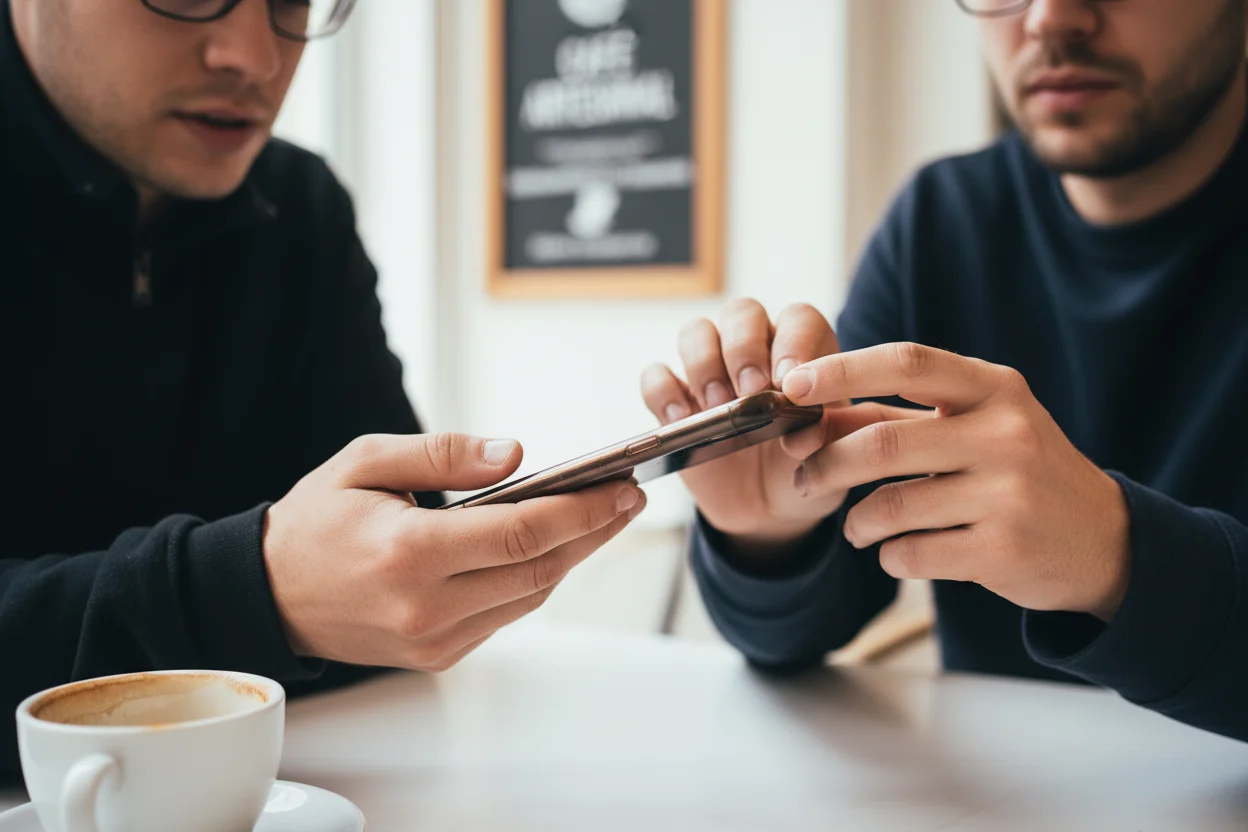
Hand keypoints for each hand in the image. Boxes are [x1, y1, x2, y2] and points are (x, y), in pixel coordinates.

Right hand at [263, 433, 645, 670]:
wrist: (267, 596)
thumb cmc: (314, 521)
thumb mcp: (366, 462)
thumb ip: (443, 455)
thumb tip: (517, 454)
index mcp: (408, 553)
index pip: (520, 534)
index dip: (581, 511)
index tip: (620, 486)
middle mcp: (426, 607)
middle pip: (538, 569)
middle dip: (593, 532)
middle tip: (629, 498)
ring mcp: (434, 640)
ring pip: (530, 596)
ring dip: (572, 557)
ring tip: (603, 516)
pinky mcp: (438, 656)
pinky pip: (505, 615)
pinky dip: (535, 579)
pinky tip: (553, 547)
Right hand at [640, 299, 873, 562]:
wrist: (768, 510)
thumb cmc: (805, 469)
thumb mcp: (830, 460)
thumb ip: (829, 439)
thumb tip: (810, 430)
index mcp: (801, 353)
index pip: (798, 319)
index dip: (793, 341)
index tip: (788, 381)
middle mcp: (754, 351)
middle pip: (741, 313)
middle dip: (743, 347)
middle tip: (750, 390)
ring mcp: (710, 372)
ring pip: (695, 332)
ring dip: (704, 363)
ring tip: (717, 406)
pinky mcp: (675, 400)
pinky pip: (656, 375)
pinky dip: (663, 391)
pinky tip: (680, 419)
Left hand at [781, 343, 1130, 620]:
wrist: (1101, 540)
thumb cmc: (1015, 472)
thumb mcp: (971, 427)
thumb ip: (894, 418)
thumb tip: (807, 410)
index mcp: (995, 389)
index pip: (907, 363)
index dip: (842, 371)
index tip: (791, 385)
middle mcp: (1007, 433)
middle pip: (883, 443)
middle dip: (825, 464)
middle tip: (802, 478)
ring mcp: (1009, 494)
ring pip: (891, 506)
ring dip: (855, 522)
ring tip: (855, 527)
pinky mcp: (1005, 550)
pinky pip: (911, 554)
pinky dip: (889, 556)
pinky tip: (896, 552)